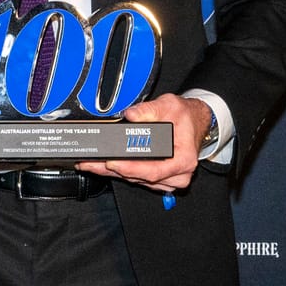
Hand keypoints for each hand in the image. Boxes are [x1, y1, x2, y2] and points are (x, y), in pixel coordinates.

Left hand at [77, 93, 210, 191]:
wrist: (195, 121)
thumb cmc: (186, 117)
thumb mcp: (169, 105)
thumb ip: (149, 110)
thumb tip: (131, 115)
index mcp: (183, 160)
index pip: (154, 171)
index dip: (131, 169)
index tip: (112, 163)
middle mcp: (177, 174)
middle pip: (141, 178)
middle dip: (113, 171)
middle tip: (91, 164)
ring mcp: (169, 179)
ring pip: (137, 180)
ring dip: (114, 173)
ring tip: (92, 164)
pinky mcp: (160, 179)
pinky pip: (139, 178)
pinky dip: (122, 172)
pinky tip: (106, 166)